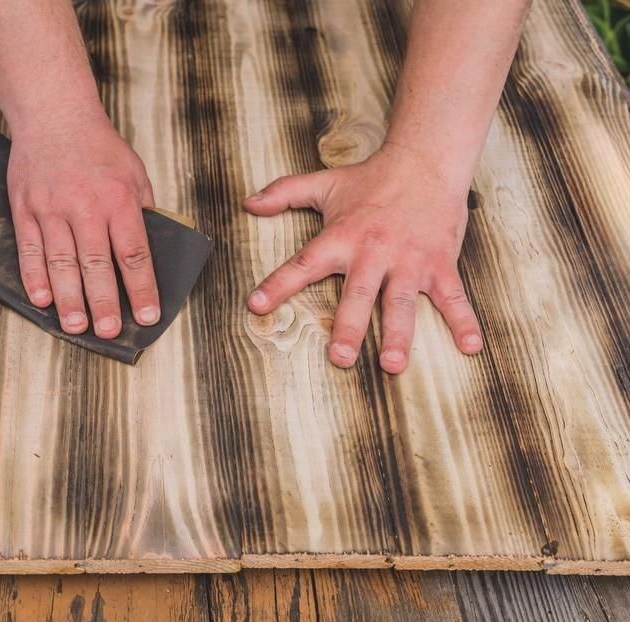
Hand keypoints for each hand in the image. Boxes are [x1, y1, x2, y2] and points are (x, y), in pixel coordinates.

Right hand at [7, 113, 158, 338]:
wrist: (55, 115)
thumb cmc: (99, 148)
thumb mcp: (135, 174)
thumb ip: (141, 213)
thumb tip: (147, 254)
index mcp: (119, 200)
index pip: (134, 254)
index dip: (142, 288)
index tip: (148, 315)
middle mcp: (85, 207)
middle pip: (97, 264)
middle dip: (104, 302)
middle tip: (108, 332)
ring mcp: (52, 209)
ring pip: (61, 262)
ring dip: (69, 298)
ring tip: (76, 326)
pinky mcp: (26, 208)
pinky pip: (30, 249)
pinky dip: (35, 277)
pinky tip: (42, 300)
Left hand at [243, 145, 483, 373]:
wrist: (426, 160)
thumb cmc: (372, 178)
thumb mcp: (324, 184)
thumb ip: (283, 193)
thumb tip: (248, 202)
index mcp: (342, 238)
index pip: (303, 264)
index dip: (278, 284)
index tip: (256, 305)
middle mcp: (373, 253)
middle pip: (358, 295)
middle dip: (349, 327)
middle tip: (340, 358)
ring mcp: (409, 261)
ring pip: (402, 303)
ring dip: (398, 334)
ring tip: (392, 364)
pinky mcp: (439, 264)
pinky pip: (454, 297)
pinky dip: (464, 321)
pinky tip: (470, 346)